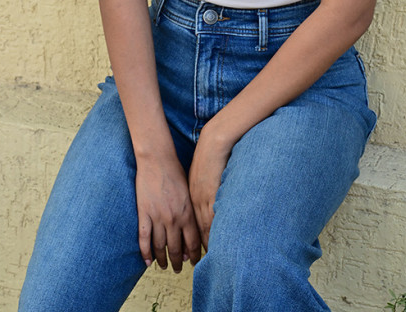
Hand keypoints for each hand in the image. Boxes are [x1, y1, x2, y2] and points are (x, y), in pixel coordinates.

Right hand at [135, 154, 201, 271]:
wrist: (158, 160)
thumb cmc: (176, 173)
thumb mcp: (189, 192)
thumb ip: (191, 212)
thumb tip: (191, 233)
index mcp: (187, 213)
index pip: (193, 242)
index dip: (194, 255)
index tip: (194, 262)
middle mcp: (173, 219)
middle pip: (176, 248)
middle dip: (178, 262)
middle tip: (178, 269)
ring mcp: (157, 217)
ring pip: (160, 246)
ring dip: (163, 259)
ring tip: (164, 266)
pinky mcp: (144, 213)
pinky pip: (144, 238)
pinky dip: (145, 253)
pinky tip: (147, 262)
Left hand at [188, 125, 232, 249]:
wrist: (213, 142)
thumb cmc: (208, 156)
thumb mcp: (200, 174)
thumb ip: (201, 188)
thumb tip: (205, 196)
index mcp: (191, 195)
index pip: (189, 223)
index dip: (189, 238)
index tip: (190, 252)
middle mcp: (195, 200)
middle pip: (193, 229)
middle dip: (192, 247)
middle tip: (192, 263)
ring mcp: (204, 197)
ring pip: (201, 227)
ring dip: (203, 244)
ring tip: (205, 259)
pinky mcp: (213, 194)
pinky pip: (212, 218)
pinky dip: (212, 232)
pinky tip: (215, 242)